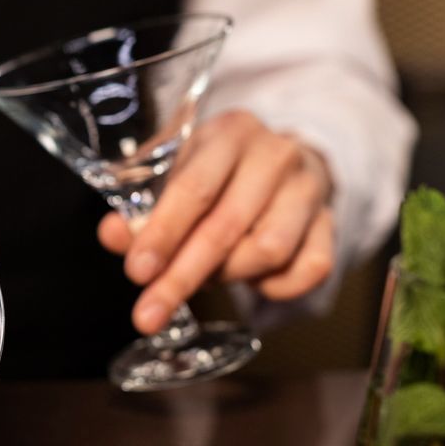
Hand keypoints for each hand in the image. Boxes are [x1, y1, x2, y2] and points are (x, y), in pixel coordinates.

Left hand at [97, 110, 334, 333]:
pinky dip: (276, 287)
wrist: (282, 156)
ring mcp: (308, 189)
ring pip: (269, 250)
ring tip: (204, 277)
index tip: (137, 272)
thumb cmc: (215, 167)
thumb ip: (139, 203)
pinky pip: (309, 270)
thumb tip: (113, 236)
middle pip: (227, 226)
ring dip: (227, 276)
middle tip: (149, 313)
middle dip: (182, 276)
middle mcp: (274, 155)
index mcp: (229, 132)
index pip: (194, 188)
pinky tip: (252, 281)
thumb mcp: (172, 169)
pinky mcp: (331, 222)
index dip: (163, 233)